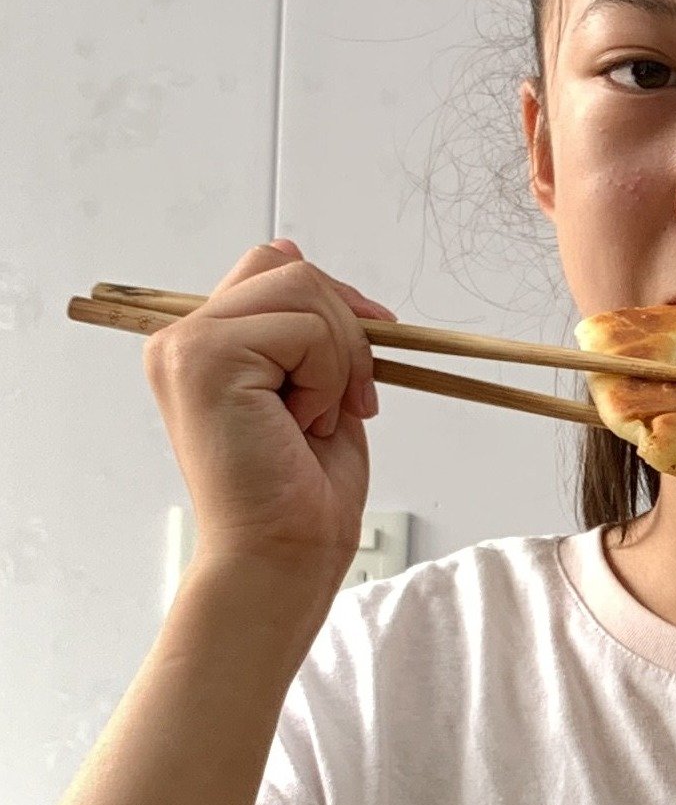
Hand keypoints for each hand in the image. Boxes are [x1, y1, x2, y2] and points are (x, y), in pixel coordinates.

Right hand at [143, 241, 388, 590]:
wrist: (283, 555)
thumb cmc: (301, 492)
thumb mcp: (316, 387)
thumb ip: (304, 324)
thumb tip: (290, 249)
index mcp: (203, 342)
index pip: (271, 268)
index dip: (333, 303)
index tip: (364, 359)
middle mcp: (181, 338)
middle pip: (290, 269)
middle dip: (347, 332)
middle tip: (350, 402)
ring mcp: (187, 345)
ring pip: (303, 291)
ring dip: (339, 361)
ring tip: (316, 419)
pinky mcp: (205, 359)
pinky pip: (305, 329)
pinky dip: (328, 380)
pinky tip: (303, 425)